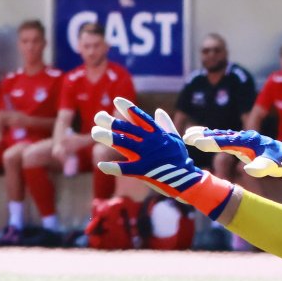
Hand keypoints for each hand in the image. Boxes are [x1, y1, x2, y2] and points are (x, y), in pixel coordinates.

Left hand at [92, 98, 232, 218]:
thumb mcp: (175, 139)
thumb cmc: (179, 158)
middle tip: (98, 116)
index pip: (140, 118)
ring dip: (108, 138)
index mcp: (157, 134)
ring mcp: (146, 156)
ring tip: (94, 132)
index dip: (128, 109)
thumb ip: (165, 125)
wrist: (187, 179)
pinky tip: (101, 165)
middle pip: (127, 129)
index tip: (116, 101)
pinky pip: (125, 169)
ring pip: (123, 144)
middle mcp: (150, 142)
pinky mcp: (144, 171)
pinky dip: (113, 167)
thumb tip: (158, 111)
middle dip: (112, 122)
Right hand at [182, 127, 281, 177]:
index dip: (212, 142)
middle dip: (203, 135)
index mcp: (248, 141)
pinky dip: (212, 137)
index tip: (197, 142)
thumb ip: (263, 166)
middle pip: (220, 135)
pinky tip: (203, 138)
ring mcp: (241, 139)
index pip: (227, 141)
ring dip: (205, 134)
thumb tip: (250, 170)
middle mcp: (243, 137)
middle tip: (186, 136)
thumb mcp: (274, 165)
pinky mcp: (241, 143)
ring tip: (188, 134)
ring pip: (220, 135)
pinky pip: (223, 139)